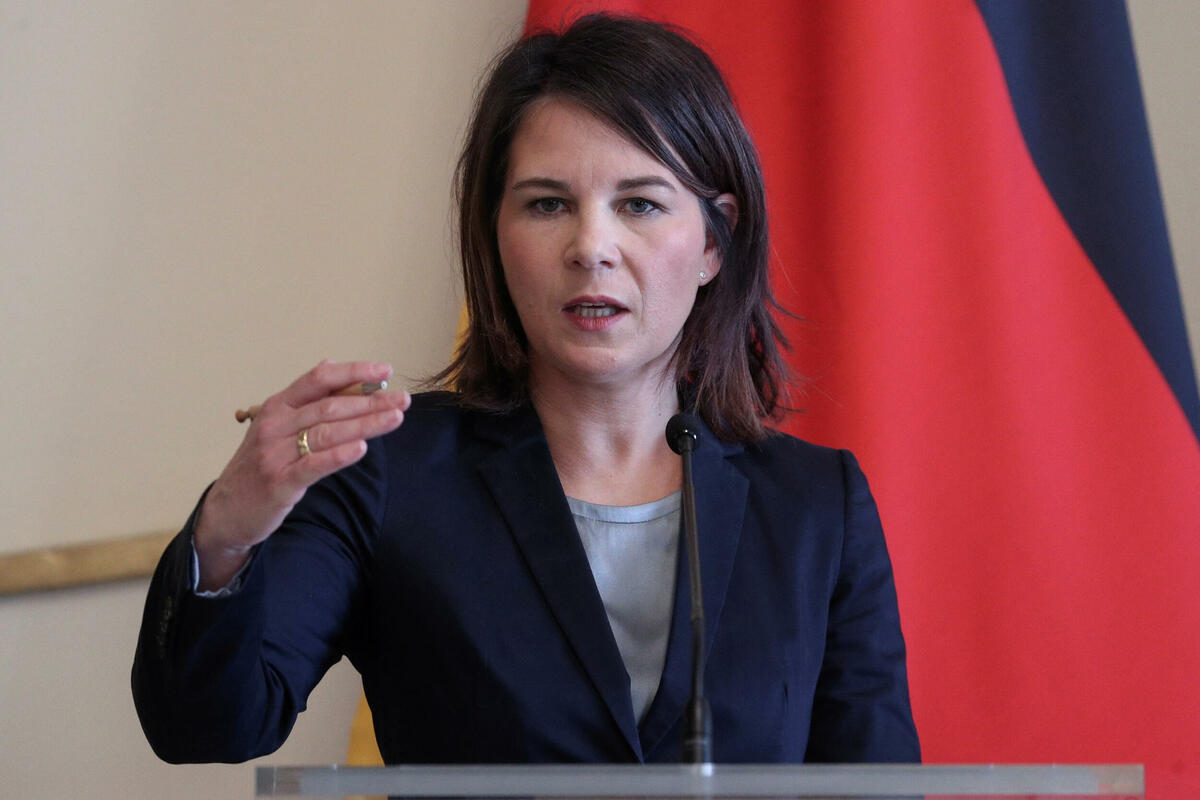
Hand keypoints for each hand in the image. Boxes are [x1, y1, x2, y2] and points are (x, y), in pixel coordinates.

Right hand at [193, 360, 410, 589]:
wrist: (226, 511)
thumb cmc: (260, 465)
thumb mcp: (277, 426)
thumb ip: (305, 399)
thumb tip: (330, 364)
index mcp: (277, 407)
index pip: (318, 380)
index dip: (353, 372)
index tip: (385, 370)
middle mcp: (274, 425)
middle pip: (329, 406)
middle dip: (370, 401)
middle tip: (402, 399)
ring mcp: (274, 454)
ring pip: (326, 433)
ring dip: (364, 424)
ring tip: (395, 418)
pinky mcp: (278, 483)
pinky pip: (312, 466)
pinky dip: (338, 456)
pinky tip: (362, 448)